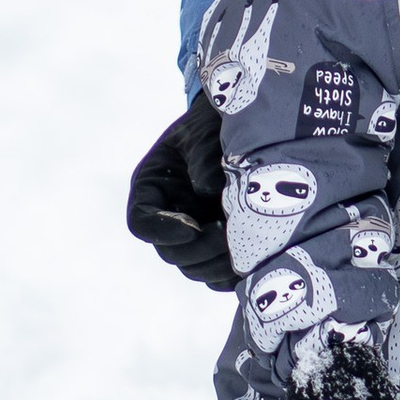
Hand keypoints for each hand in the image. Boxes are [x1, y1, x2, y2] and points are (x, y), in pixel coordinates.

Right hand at [127, 95, 233, 289]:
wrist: (238, 127)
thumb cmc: (214, 126)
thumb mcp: (204, 133)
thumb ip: (203, 158)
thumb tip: (208, 191)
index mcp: (152, 188)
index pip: (142, 222)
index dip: (163, 232)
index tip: (191, 228)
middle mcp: (168, 216)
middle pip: (170, 253)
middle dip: (199, 250)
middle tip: (229, 236)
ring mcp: (193, 233)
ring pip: (195, 268)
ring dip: (218, 265)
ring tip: (247, 246)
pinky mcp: (217, 244)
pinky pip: (218, 274)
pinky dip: (234, 273)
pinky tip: (257, 258)